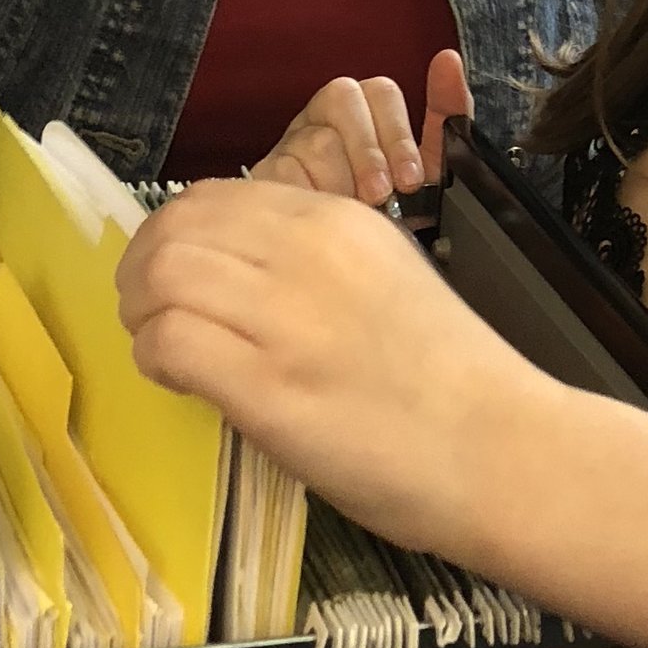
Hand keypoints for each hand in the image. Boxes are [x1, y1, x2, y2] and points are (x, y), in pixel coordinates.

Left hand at [115, 177, 540, 554]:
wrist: (504, 450)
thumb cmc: (453, 384)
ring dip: (143, 314)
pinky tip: (183, 384)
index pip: (213, 197)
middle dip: (143, 273)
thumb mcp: (389, 280)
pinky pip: (169, 340)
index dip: (175, 238)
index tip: (181, 284)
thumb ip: (316, 267)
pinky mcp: (268, 387)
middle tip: (152, 318)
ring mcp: (286, 317)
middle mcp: (307, 251)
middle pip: (175, 227)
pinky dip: (155, 359)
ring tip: (165, 351)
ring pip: (161, 274)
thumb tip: (237, 284)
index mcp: (338, 220)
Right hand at [254, 45, 469, 202]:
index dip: (398, 133)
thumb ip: (446, 115)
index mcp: (367, 108)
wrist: (353, 259)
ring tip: (354, 211)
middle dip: (368, 152)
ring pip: (315, 138)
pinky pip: (284, 172)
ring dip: (341, 181)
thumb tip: (448, 60)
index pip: (380, 91)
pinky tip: (323, 215)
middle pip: (341, 97)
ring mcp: (293, 140)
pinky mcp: (267, 172)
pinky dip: (310, 196)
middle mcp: (326, 114)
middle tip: (381, 194)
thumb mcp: (431, 168)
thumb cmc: (394, 207)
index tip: (412, 179)